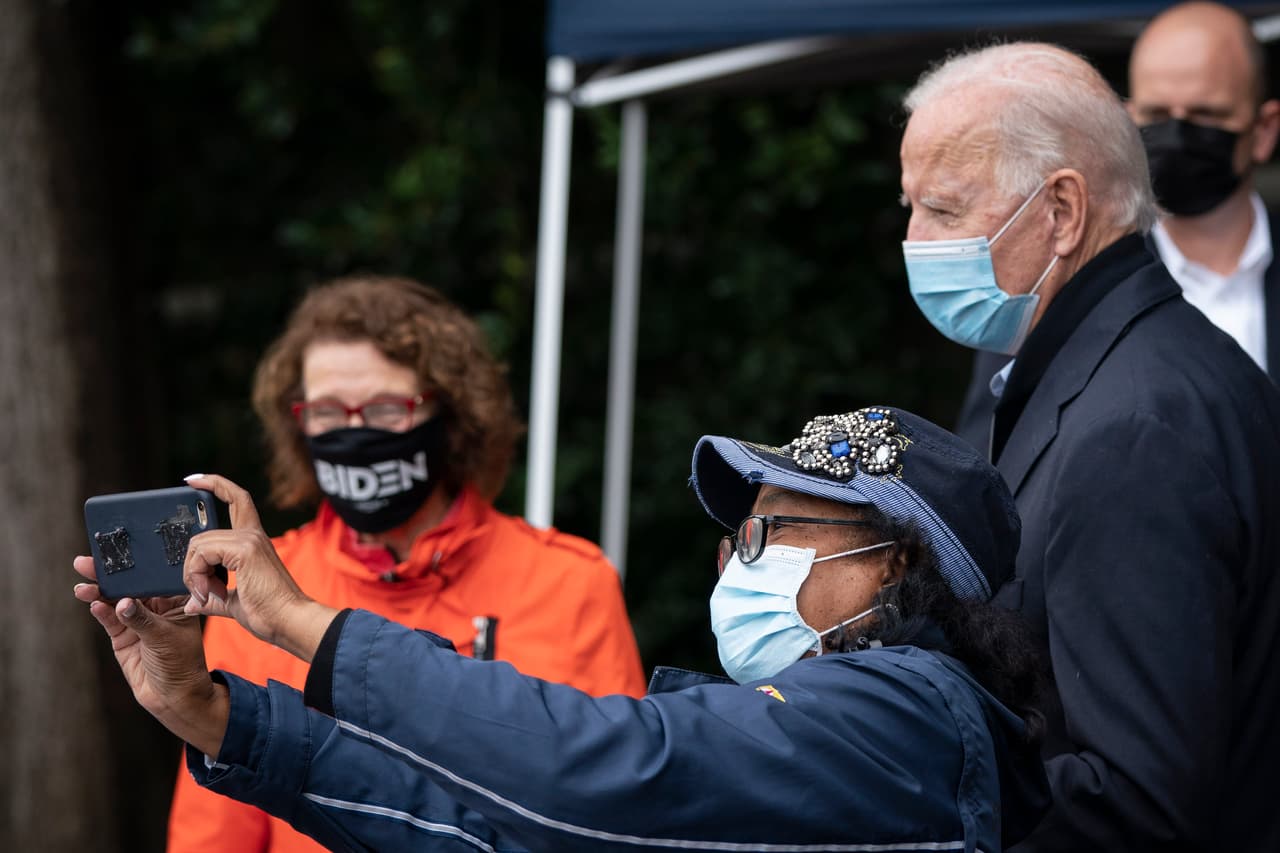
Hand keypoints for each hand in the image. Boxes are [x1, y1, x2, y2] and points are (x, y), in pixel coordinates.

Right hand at [73, 557, 227, 755]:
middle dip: (109, 574)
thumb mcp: (165, 638)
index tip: (118, 551)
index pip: (154, 576)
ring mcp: (136, 620)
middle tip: (86, 562)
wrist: (172, 695)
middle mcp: (155, 606)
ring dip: (99, 591)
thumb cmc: (181, 664)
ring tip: (83, 585)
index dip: (137, 563)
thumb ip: (142, 620)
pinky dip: (101, 611)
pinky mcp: (122, 636)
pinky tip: (93, 603)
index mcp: (175, 599)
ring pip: (115, 600)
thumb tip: (122, 603)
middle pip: (130, 584)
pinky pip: (109, 619)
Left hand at [182, 474, 338, 661]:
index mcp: (254, 543)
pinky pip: (203, 553)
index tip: (191, 480)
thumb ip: (213, 597)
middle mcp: (253, 535)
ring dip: (192, 572)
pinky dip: (196, 574)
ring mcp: (250, 540)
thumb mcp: (234, 603)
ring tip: (204, 595)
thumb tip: (193, 603)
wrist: (291, 622)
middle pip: (203, 531)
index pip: (236, 499)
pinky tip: (206, 593)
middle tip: (198, 590)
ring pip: (199, 543)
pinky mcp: (245, 550)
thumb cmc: (271, 615)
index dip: (214, 484)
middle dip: (190, 561)